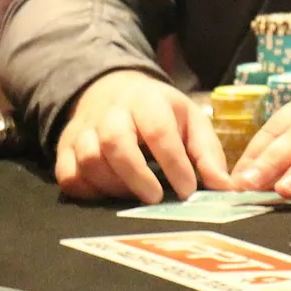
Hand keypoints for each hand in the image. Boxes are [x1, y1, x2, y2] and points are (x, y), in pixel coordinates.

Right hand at [55, 70, 231, 203]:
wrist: (113, 91)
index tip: (188, 191)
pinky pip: (67, 174)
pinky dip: (87, 191)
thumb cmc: (161, 113)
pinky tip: (108, 197)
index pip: (159, 130)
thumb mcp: (191, 121)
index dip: (174, 163)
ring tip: (136, 197)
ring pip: (88, 159)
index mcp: (148, 101)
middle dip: (136, 175)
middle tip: (156, 199)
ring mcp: (84, 129)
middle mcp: (111, 112)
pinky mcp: (64, 148)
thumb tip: (225, 187)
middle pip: (115, 142)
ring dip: (113, 185)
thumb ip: (208, 153)